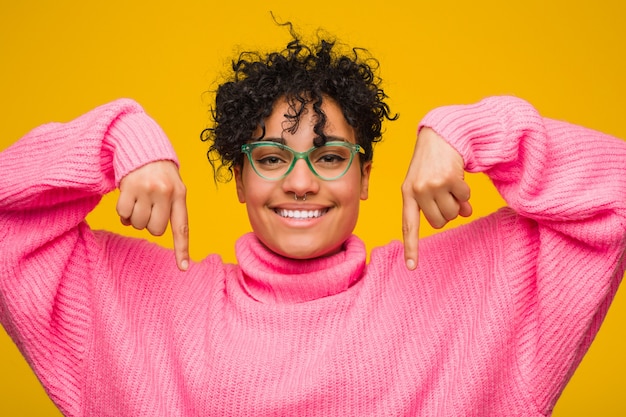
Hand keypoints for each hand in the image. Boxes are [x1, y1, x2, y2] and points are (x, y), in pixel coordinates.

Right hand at [117, 161, 188, 270]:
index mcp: (180, 195)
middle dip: (149, 225)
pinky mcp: (129, 186)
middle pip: (155, 230)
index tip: (183, 268)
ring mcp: (146, 190)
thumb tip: (151, 229)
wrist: (142, 145)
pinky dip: (123, 211)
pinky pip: (123, 213)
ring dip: (135, 217)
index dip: (182, 249)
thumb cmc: (160, 173)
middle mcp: (165, 193)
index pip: (182, 227)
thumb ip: (170, 208)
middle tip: (148, 209)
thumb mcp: (174, 186)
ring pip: (138, 224)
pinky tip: (128, 198)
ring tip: (138, 201)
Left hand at [401, 127, 471, 269]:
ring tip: (451, 184)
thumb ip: (437, 201)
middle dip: (447, 212)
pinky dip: (466, 191)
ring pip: (454, 213)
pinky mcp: (448, 179)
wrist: (441, 134)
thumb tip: (463, 214)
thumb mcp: (427, 181)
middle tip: (446, 196)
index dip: (412, 247)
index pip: (408, 225)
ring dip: (458, 202)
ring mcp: (432, 186)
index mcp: (407, 194)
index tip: (412, 267)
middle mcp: (417, 191)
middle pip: (439, 222)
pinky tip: (458, 177)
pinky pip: (465, 198)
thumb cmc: (431, 163)